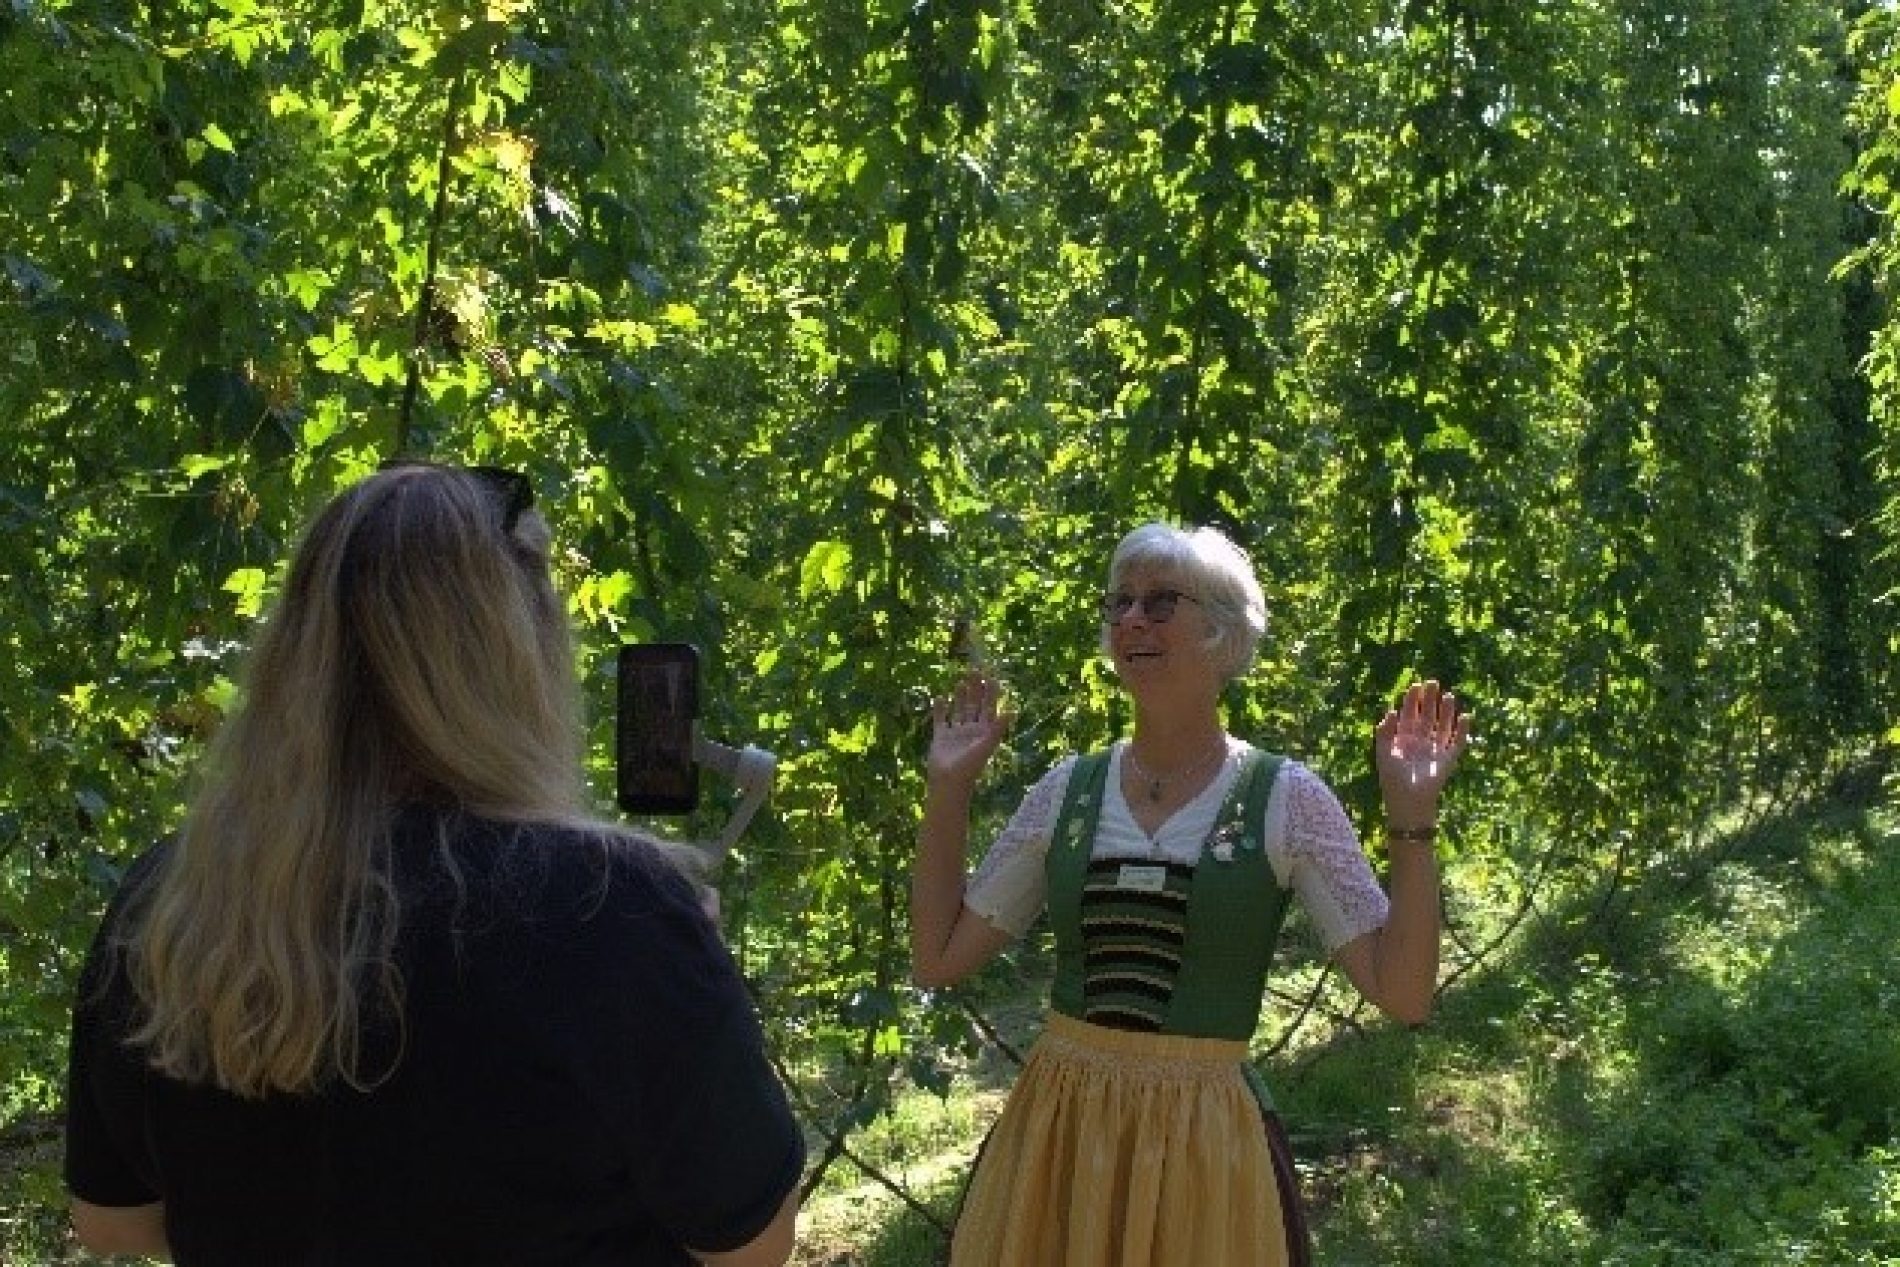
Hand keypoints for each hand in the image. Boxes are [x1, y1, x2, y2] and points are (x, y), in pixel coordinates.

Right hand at [927, 672, 1008, 788]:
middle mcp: (971, 730)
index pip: (989, 708)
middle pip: (974, 705)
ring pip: (959, 710)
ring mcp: (956, 733)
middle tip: (974, 671)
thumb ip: (998, 728)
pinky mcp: (941, 737)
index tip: (992, 677)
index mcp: (984, 731)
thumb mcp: (986, 745)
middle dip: (975, 689)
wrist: (948, 782)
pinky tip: (940, 697)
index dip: (991, 693)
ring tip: (961, 681)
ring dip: (960, 696)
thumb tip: (1013, 711)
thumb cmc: (970, 766)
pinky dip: (941, 708)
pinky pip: (941, 719)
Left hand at [1375, 679, 1469, 824]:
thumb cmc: (1392, 779)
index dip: (1412, 701)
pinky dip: (1463, 730)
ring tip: (1449, 696)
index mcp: (1403, 739)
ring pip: (1443, 726)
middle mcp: (1420, 742)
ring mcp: (1435, 749)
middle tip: (1433, 682)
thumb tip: (1390, 711)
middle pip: (1427, 716)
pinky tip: (1466, 717)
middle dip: (1430, 700)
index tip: (1416, 686)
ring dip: (1447, 712)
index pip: (1409, 715)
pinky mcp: (1448, 759)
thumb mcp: (1383, 753)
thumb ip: (1384, 733)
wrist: (1408, 802)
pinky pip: (1458, 742)